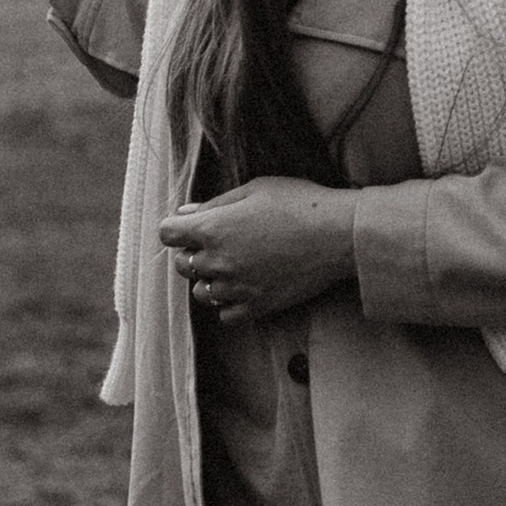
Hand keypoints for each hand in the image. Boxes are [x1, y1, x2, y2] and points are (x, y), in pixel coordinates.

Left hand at [161, 181, 356, 326]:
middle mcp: (217, 262)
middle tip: (219, 243)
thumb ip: (216, 203)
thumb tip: (186, 212)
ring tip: (234, 267)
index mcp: (212, 228)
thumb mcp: (256, 190)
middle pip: (181, 265)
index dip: (177, 227)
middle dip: (193, 252)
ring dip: (211, 280)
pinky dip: (229, 304)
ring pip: (201, 293)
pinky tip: (245, 288)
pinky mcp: (256, 307)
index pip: (166, 233)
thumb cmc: (300, 204)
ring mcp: (236, 288)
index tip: (190, 226)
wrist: (338, 236)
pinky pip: (225, 315)